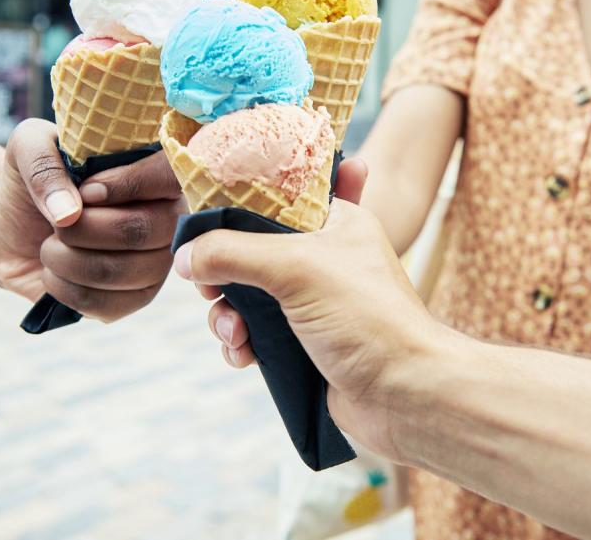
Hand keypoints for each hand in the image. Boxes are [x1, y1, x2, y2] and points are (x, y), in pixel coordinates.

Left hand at [0, 119, 183, 320]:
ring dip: (66, 260)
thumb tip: (68, 213)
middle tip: (57, 224)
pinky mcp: (136, 298)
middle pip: (142, 230)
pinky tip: (56, 275)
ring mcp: (156, 262)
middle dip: (82, 229)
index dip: (126, 185)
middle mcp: (167, 216)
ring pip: (122, 271)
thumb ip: (43, 164)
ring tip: (50, 247)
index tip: (85, 191)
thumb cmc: (33, 181)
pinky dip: (65, 290)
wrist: (10, 228)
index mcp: (153, 172)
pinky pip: (107, 305)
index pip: (168, 174)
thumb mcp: (26, 148)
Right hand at [174, 158, 440, 456]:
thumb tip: (185, 255)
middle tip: (212, 287)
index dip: (239, 206)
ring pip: (246, 295)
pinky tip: (245, 354)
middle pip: (250, 248)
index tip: (208, 218)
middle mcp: (324, 257)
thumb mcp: (296, 267)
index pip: (277, 195)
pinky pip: (255, 334)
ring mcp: (313, 303)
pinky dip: (242, 343)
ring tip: (236, 332)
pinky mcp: (303, 343)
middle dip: (224, 270)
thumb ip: (233, 251)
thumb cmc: (367, 318)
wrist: (405, 395)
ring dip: (228, 314)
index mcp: (336, 221)